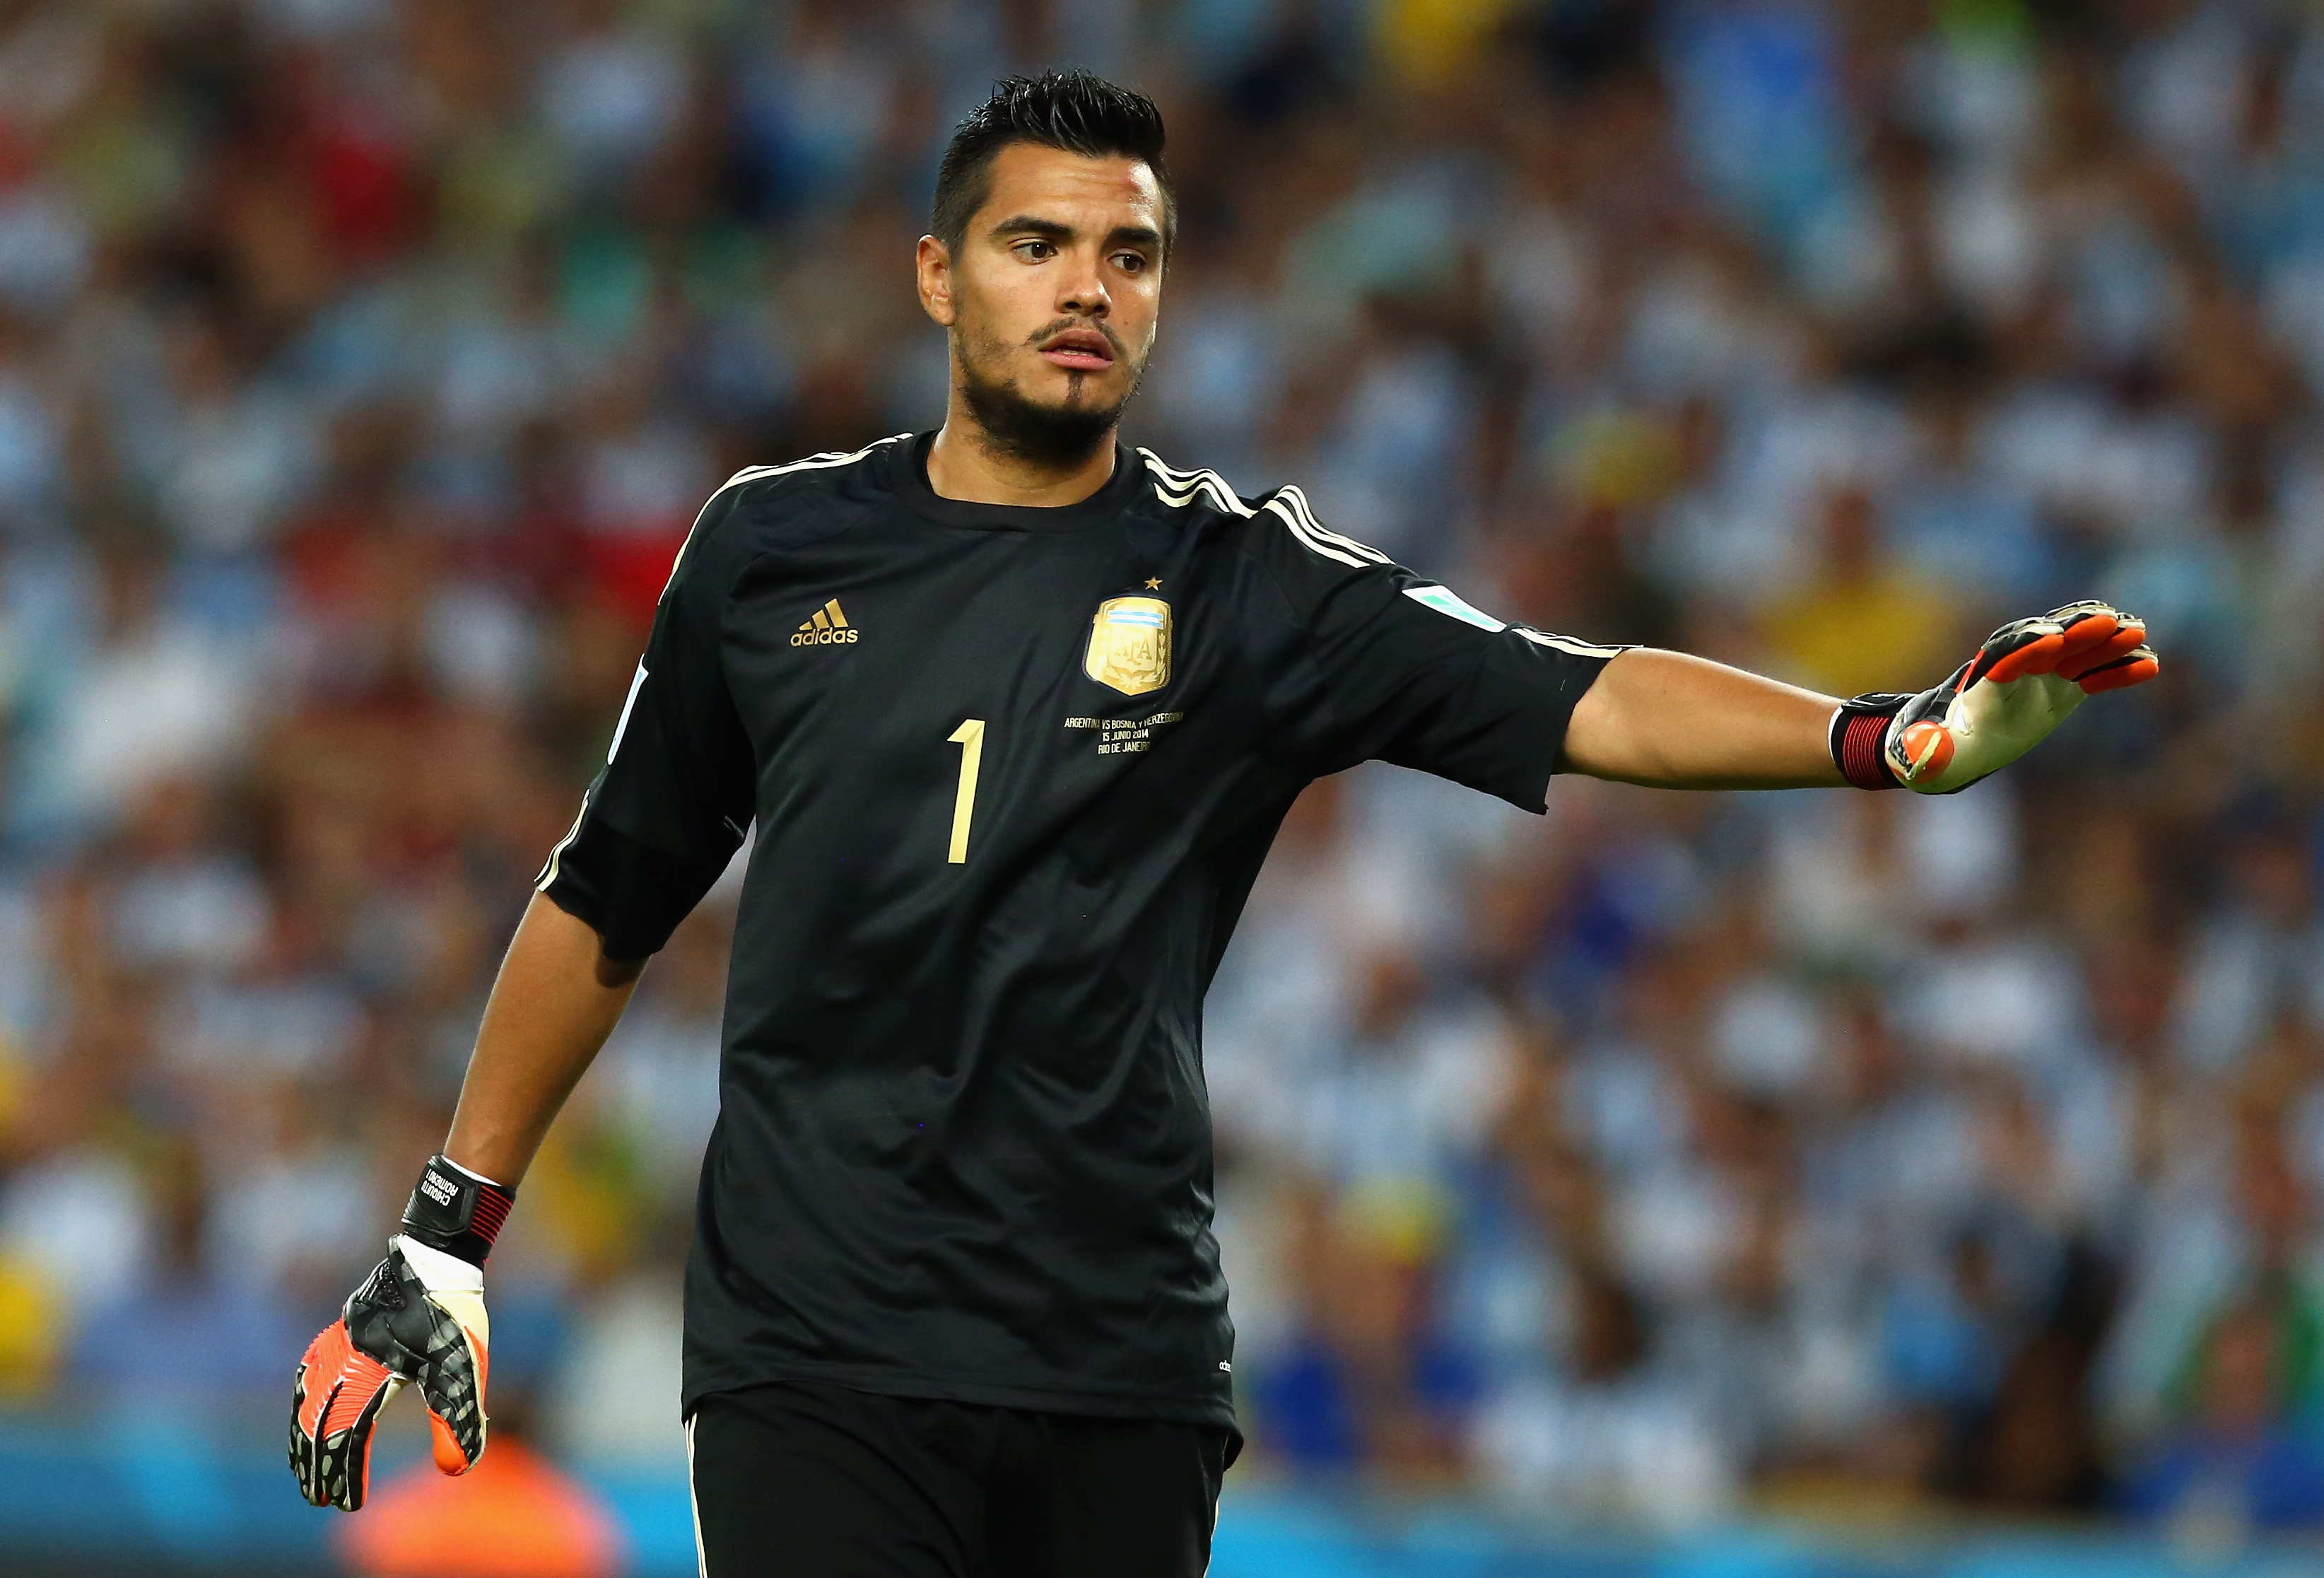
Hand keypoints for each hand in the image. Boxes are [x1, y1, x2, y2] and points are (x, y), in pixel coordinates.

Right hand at [289, 1155, 511, 1510]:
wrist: (438, 1255)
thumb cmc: (453, 1313)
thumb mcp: (462, 1369)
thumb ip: (456, 1419)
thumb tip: (456, 1470)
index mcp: (371, 1373)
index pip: (347, 1437)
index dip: (344, 1474)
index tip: (346, 1504)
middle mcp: (344, 1360)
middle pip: (319, 1424)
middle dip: (316, 1465)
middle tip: (316, 1498)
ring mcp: (338, 1343)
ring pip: (308, 1400)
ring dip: (304, 1438)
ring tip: (305, 1468)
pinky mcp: (341, 1329)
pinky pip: (309, 1371)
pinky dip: (303, 1400)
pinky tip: (302, 1412)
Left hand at [1831, 601, 2158, 793]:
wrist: (1954, 743)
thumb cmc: (1938, 750)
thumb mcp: (1927, 755)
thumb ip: (1926, 752)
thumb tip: (1920, 752)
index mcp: (1979, 684)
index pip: (2002, 658)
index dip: (2025, 648)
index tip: (2052, 640)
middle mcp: (2012, 671)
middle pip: (2045, 643)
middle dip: (2073, 631)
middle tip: (2107, 619)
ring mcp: (2041, 677)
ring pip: (2075, 652)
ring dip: (2104, 641)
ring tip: (2138, 631)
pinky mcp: (2062, 688)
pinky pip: (2092, 675)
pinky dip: (2117, 669)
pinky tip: (2149, 663)